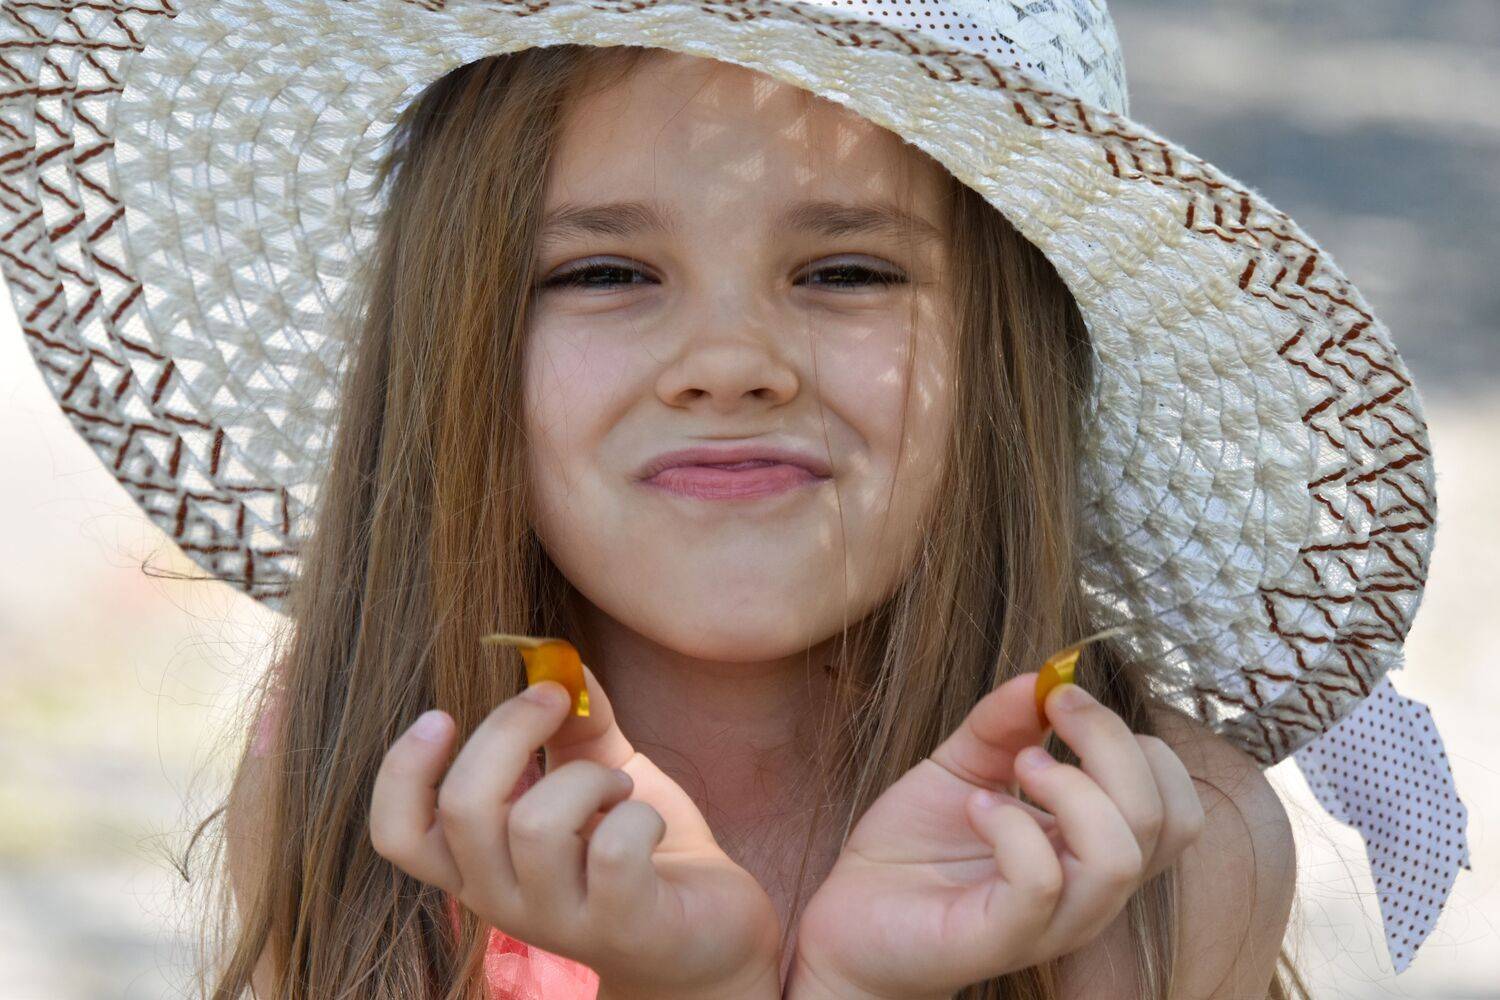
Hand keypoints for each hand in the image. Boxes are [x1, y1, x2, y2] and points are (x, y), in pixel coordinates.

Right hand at [369, 664, 782, 999]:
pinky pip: (612, 848)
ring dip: (586, 779)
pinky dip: (636, 815)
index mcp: (480, 863)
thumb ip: (573, 724)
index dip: (402, 772)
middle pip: (464, 806)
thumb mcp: (597, 777)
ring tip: (615, 789)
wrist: (710, 936)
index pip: (399, 833)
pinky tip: (646, 825)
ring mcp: (558, 920)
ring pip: (537, 824)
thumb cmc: (639, 853)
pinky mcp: (621, 925)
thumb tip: (559, 658)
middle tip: (555, 702)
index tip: (442, 715)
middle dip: (510, 729)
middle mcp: (502, 900)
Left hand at [787, 673, 1204, 999]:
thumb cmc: (916, 848)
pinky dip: (1012, 826)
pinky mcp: (1002, 939)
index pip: (1176, 806)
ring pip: (1118, 857)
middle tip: (1051, 712)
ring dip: (1069, 788)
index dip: (1135, 740)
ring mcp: (1052, 922)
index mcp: (1094, 849)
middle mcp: (1089, 892)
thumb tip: (1047, 674)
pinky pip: (1041, 881)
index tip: (1064, 700)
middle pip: (1163, 820)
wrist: (852, 915)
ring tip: (1017, 765)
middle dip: (1110, 742)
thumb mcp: (962, 764)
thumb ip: (1004, 723)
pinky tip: (976, 807)